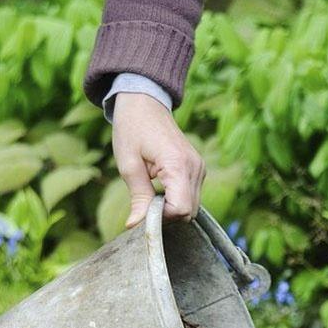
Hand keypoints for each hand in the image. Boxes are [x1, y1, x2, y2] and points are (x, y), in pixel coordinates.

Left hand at [112, 93, 205, 226]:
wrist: (144, 102)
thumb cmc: (132, 128)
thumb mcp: (128, 164)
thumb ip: (138, 197)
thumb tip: (135, 225)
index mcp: (178, 164)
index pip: (180, 209)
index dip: (162, 217)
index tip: (144, 209)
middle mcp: (195, 167)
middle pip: (189, 212)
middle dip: (167, 216)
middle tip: (145, 203)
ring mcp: (200, 167)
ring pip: (192, 206)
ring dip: (172, 208)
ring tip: (152, 193)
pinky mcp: (198, 168)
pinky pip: (192, 196)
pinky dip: (177, 199)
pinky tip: (161, 188)